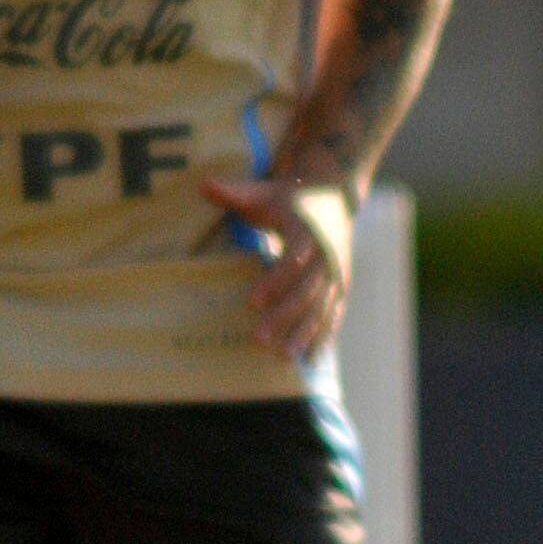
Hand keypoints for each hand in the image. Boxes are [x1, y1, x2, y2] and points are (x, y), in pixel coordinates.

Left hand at [203, 173, 354, 356]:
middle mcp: (326, 255)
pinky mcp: (340, 283)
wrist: (332, 193)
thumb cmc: (288, 196)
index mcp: (308, 232)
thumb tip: (202, 184)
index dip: (275, 282)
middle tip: (258, 339)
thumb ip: (233, 192)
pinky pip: (333, 313)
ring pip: (321, 307)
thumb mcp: (263, 192)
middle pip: (306, 291)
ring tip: (284, 358)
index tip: (252, 302)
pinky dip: (323, 335)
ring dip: (303, 334)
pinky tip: (312, 359)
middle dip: (283, 317)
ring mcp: (336, 272)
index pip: (293, 259)